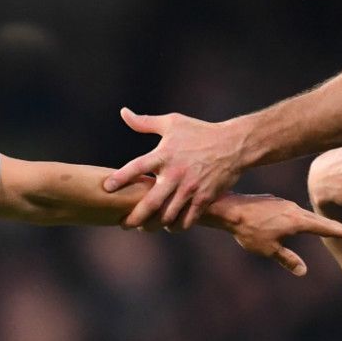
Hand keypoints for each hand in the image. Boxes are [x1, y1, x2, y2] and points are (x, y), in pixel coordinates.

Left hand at [103, 108, 248, 231]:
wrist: (234, 144)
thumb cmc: (200, 132)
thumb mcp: (172, 123)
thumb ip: (145, 122)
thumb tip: (123, 112)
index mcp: (164, 154)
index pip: (136, 168)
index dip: (120, 179)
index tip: (106, 189)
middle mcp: (175, 174)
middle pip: (149, 203)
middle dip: (134, 218)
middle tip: (124, 224)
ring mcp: (190, 188)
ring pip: (167, 216)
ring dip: (154, 225)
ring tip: (145, 228)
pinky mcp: (204, 198)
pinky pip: (187, 220)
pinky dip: (176, 226)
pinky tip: (170, 226)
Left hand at [205, 193, 341, 276]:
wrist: (231, 211)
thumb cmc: (250, 232)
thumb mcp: (269, 250)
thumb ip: (288, 259)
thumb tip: (303, 271)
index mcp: (297, 221)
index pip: (323, 227)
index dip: (339, 232)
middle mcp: (294, 210)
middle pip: (318, 219)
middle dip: (332, 225)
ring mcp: (284, 204)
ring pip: (305, 213)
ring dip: (317, 220)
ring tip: (326, 225)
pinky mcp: (275, 202)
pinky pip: (293, 210)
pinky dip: (302, 216)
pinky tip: (299, 219)